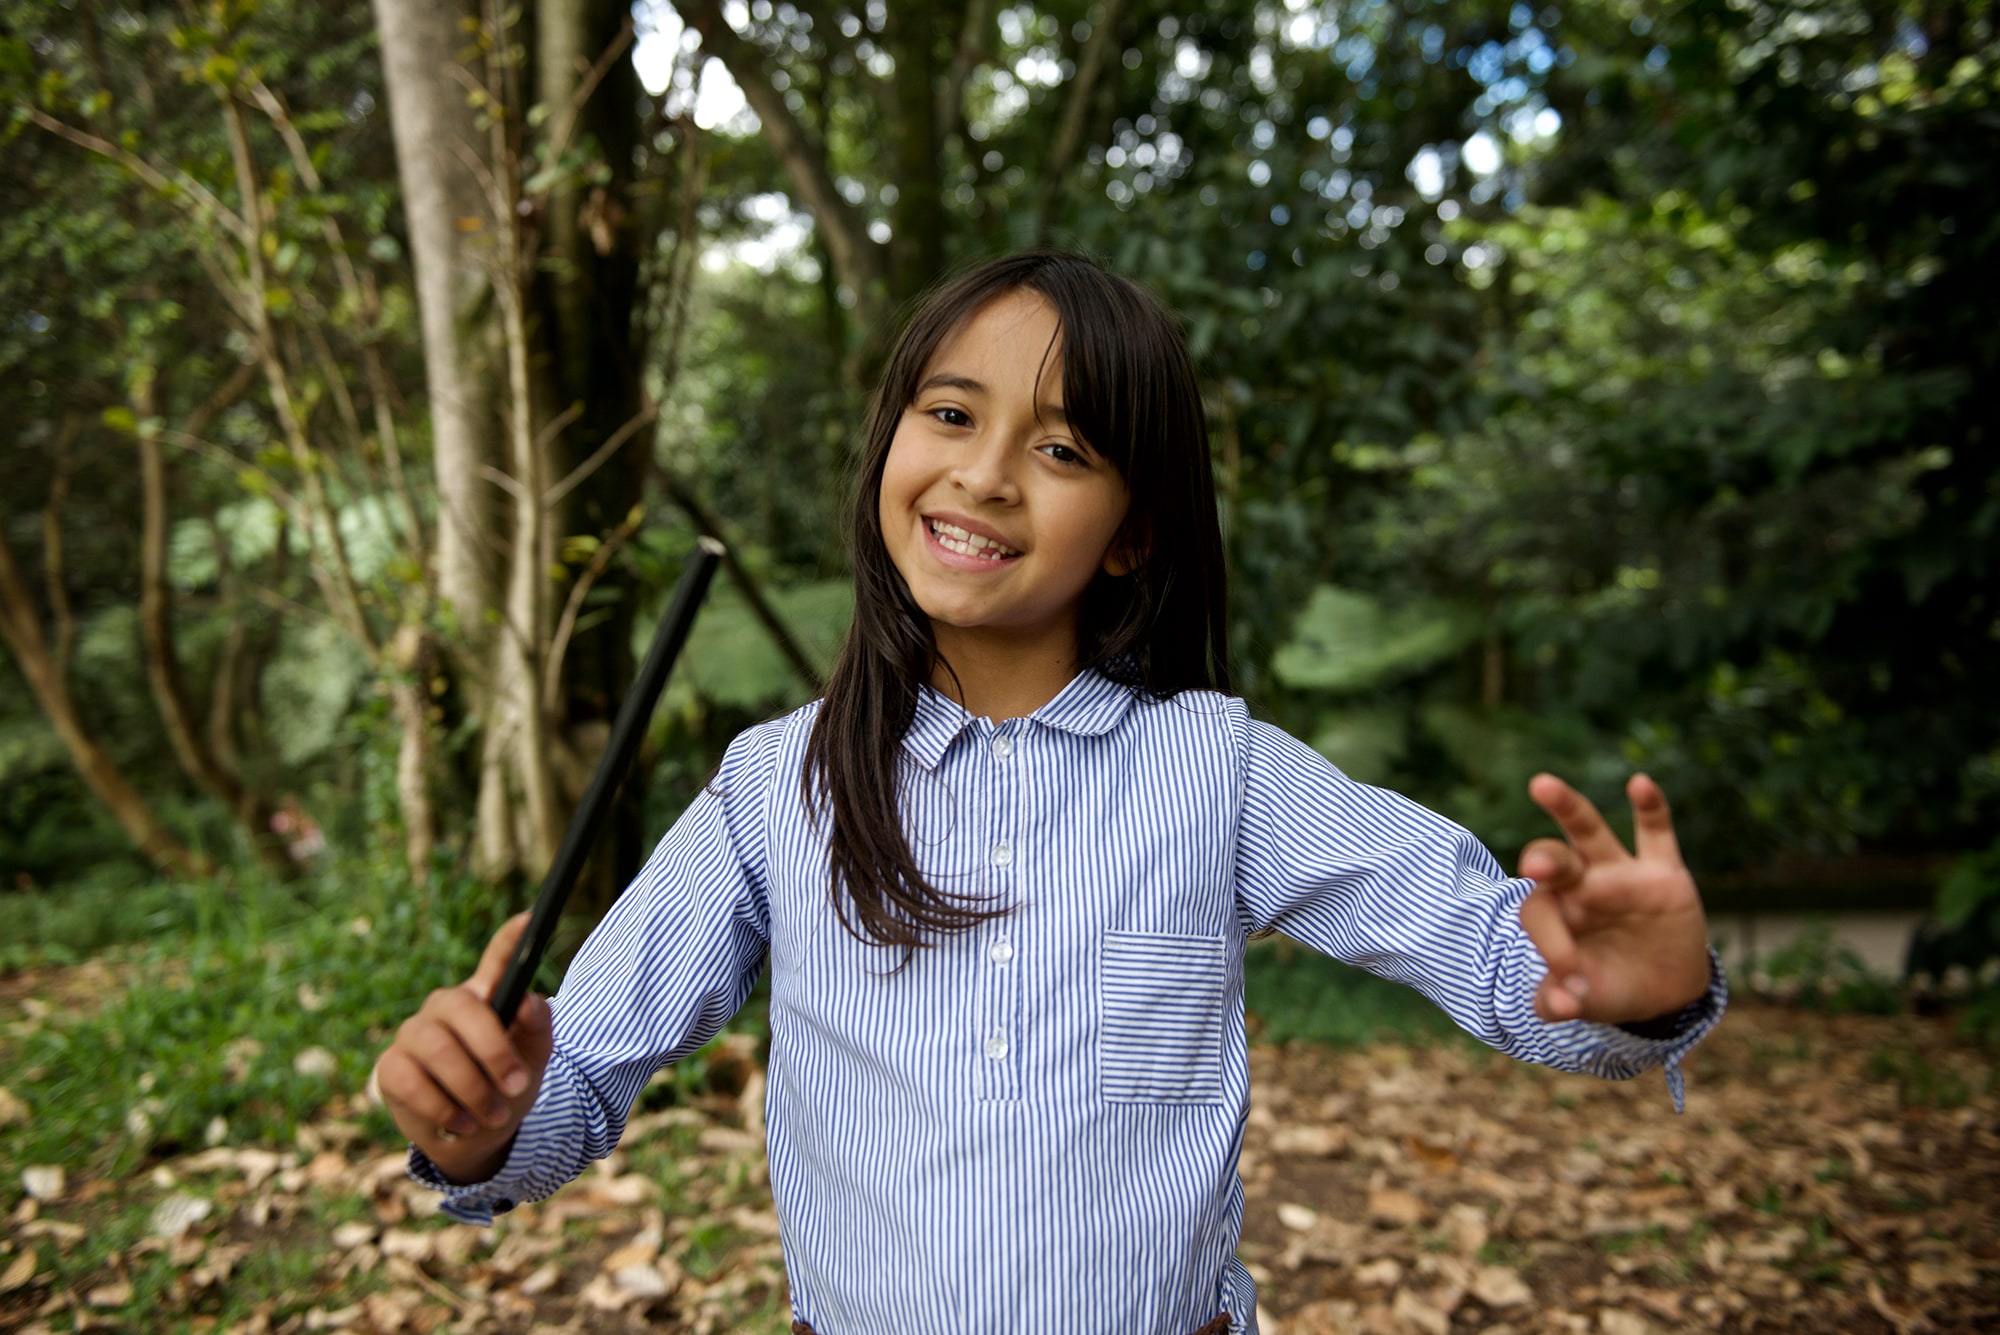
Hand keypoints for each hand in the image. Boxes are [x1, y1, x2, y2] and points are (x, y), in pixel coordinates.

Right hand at [375, 912, 553, 1182]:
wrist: (474, 1136)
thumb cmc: (506, 1088)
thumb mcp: (532, 1062)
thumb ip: (537, 1030)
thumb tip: (528, 1000)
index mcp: (486, 998)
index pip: (498, 960)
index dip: (511, 939)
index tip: (530, 918)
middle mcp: (446, 1006)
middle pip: (463, 1007)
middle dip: (494, 1051)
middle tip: (517, 1085)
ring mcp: (414, 1033)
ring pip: (438, 1048)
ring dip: (472, 1088)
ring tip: (494, 1115)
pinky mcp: (391, 1066)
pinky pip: (412, 1081)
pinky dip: (443, 1107)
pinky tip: (463, 1123)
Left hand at [1516, 773, 1711, 1026]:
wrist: (1662, 990)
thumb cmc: (1609, 987)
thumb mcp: (1585, 1002)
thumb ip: (1560, 1003)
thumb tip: (1558, 1006)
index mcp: (1555, 912)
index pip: (1540, 912)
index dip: (1550, 942)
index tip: (1568, 979)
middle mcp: (1580, 885)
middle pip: (1553, 860)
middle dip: (1544, 860)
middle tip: (1533, 865)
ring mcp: (1620, 875)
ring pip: (1589, 833)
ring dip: (1568, 809)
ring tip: (1542, 786)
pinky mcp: (1663, 872)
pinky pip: (1655, 832)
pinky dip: (1651, 807)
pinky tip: (1640, 783)